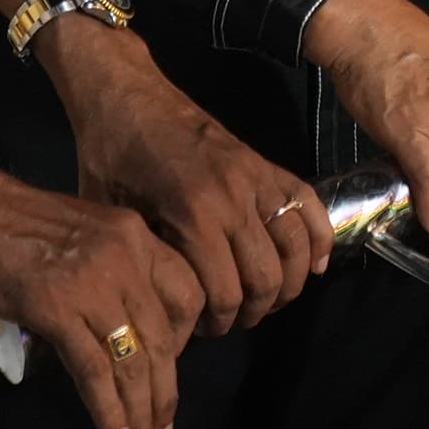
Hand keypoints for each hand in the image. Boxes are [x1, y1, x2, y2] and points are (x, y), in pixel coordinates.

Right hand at [0, 162, 204, 428]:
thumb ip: (110, 272)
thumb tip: (120, 328)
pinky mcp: (56, 310)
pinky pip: (94, 370)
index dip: (184, 343)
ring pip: (134, 360)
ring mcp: (93, 284)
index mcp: (134, 236)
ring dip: (140, 410)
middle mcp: (126, 258)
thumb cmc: (7, 221)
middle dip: (164, 391)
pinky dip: (108, 409)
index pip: (186, 295)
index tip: (168, 374)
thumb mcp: (81, 234)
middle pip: (164, 337)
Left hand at [41, 17, 324, 336]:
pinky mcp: (266, 163)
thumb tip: (171, 312)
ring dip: (287, 283)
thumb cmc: (109, 159)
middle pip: (267, 277)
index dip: (217, 323)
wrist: (125, 97)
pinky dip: (319, 239)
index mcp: (192, 215)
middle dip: (252, 310)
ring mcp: (256, 177)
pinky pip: (308, 205)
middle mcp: (233, 197)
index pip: (225, 292)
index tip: (202, 331)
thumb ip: (149, 265)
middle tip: (232, 319)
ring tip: (265, 298)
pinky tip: (313, 265)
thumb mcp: (114, 219)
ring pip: (295, 247)